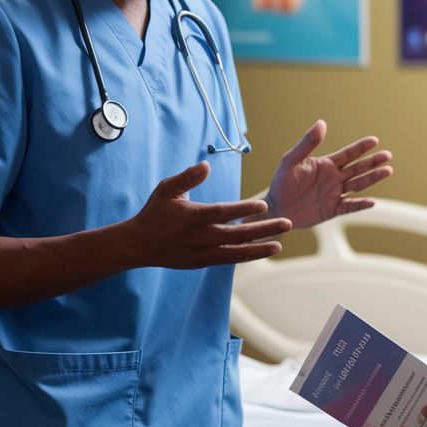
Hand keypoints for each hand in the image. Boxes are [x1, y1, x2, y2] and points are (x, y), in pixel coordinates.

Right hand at [122, 162, 291, 269]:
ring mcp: (203, 252)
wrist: (140, 244)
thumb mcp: (167, 189)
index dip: (244, 209)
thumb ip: (188, 177)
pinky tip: (262, 251)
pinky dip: (246, 256)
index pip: (224, 212)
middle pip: (238, 234)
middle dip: (264, 229)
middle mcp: (201, 237)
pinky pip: (229, 259)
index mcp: (194, 216)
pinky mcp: (203, 262)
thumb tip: (207, 165)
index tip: (264, 204)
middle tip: (287, 223)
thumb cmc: (155, 213)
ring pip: (237, 251)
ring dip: (260, 248)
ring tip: (280, 244)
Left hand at [264, 121, 392, 229]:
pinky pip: (350, 207)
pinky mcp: (332, 210)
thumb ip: (307, 144)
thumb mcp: (291, 161)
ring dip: (372, 179)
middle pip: (358, 169)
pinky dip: (361, 205)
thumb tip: (321, 122)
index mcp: (326, 165)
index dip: (361, 147)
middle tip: (387, 155)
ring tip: (388, 171)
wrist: (274, 209)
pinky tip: (372, 201)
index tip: (374, 140)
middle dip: (373, 162)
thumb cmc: (281, 183)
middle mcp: (334, 178)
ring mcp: (335, 194)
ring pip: (358, 185)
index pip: (348, 154)